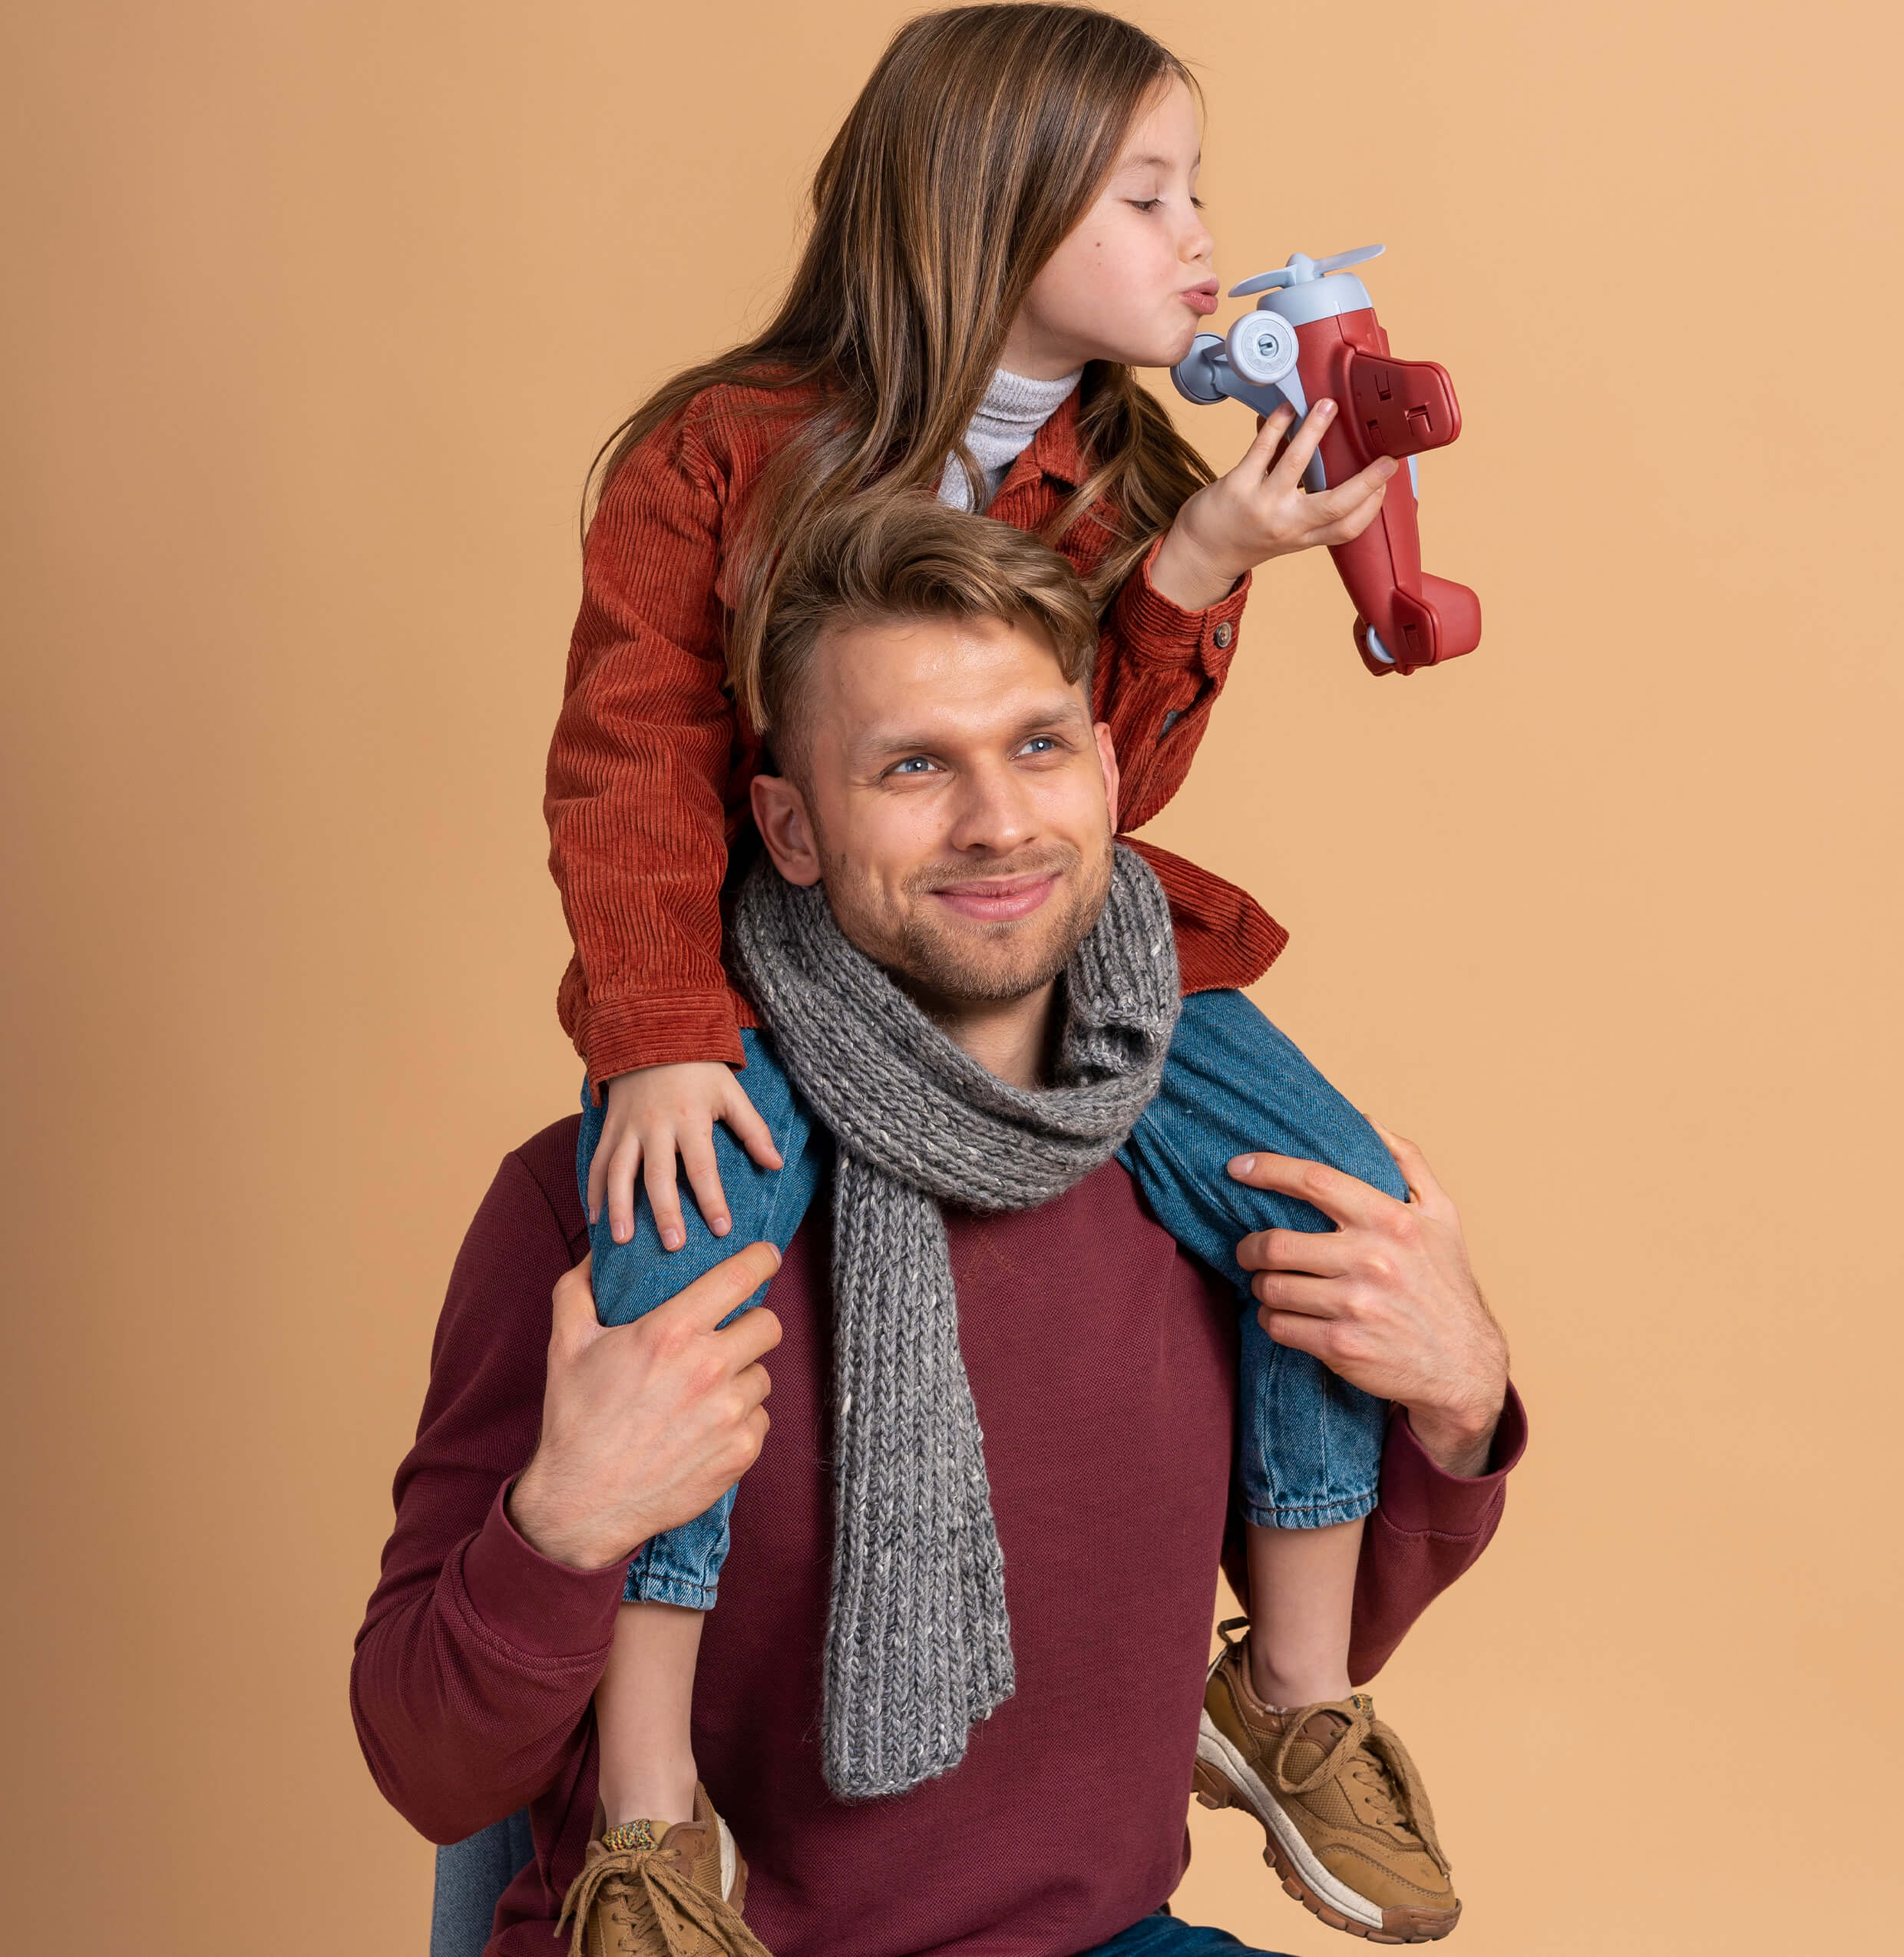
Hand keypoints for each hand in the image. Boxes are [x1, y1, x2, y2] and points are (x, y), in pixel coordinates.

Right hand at [508, 1244, 783, 1569]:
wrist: (582, 1503)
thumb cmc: (575, 1419)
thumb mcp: (566, 1344)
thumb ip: (581, 1288)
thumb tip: (599, 1254)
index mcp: (672, 1333)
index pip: (741, 1277)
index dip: (760, 1260)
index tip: (765, 1257)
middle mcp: (709, 1368)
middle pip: (768, 1325)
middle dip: (750, 1324)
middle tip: (725, 1337)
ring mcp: (729, 1413)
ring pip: (762, 1375)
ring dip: (740, 1377)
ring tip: (702, 1393)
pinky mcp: (741, 1452)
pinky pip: (760, 1419)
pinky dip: (739, 1420)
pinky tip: (704, 1428)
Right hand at [591, 1062, 782, 1250]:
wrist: (652, 1033)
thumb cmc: (698, 1068)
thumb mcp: (731, 1092)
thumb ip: (753, 1129)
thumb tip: (775, 1164)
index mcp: (690, 1119)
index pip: (703, 1167)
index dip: (713, 1199)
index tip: (721, 1229)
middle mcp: (656, 1126)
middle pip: (659, 1175)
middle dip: (665, 1211)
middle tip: (672, 1245)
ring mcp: (628, 1128)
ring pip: (619, 1171)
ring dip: (619, 1207)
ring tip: (621, 1240)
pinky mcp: (609, 1128)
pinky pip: (598, 1162)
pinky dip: (593, 1190)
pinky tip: (595, 1218)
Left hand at [1149, 400, 1397, 610]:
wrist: (1201, 554)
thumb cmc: (1247, 535)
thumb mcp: (1284, 529)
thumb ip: (1306, 498)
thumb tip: (1329, 451)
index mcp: (1302, 537)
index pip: (1348, 528)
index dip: (1371, 505)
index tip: (1388, 479)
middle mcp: (1286, 525)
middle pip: (1335, 504)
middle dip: (1365, 482)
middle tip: (1387, 460)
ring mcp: (1261, 506)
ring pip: (1296, 466)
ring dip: (1314, 431)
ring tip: (1328, 405)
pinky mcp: (1237, 487)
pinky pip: (1261, 451)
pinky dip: (1275, 426)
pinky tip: (1287, 409)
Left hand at [1229, 1123, 1508, 1476]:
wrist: (1466, 1366)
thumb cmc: (1446, 1284)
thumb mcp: (1442, 1216)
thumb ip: (1406, 1162)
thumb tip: (1365, 1119)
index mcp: (1391, 1219)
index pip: (1314, 1180)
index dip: (1267, 1169)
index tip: (1237, 1167)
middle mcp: (1372, 1259)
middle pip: (1276, 1242)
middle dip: (1249, 1247)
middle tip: (1248, 1250)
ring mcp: (1355, 1305)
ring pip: (1271, 1287)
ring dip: (1260, 1286)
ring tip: (1270, 1285)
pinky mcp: (1341, 1345)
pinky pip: (1278, 1325)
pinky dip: (1271, 1319)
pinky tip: (1284, 1316)